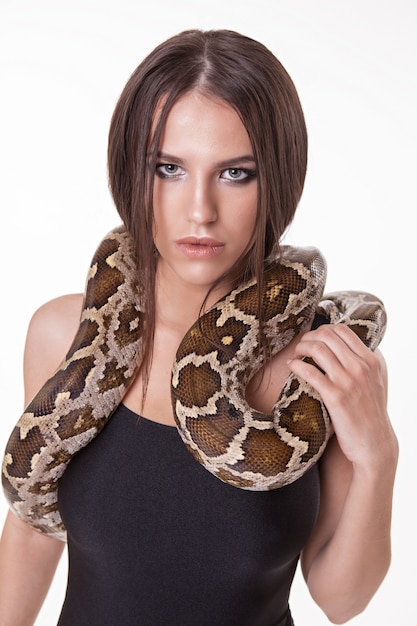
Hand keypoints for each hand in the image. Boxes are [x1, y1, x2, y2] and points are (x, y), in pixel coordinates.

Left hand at [287, 324, 397, 471]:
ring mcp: (348, 382)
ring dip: (301, 347)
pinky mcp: (335, 398)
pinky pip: (310, 372)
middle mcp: (361, 368)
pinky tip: (291, 366)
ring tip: (295, 355)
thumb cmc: (369, 413)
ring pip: (318, 349)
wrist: (374, 444)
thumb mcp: (372, 382)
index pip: (343, 330)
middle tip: (300, 346)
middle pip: (327, 336)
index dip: (322, 329)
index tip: (313, 337)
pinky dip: (297, 365)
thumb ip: (360, 364)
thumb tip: (339, 348)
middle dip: (309, 336)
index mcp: (370, 361)